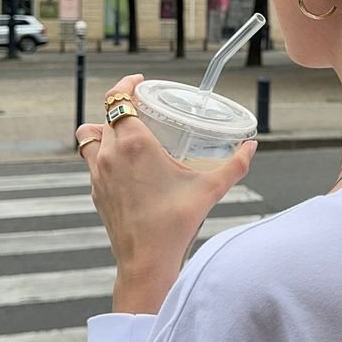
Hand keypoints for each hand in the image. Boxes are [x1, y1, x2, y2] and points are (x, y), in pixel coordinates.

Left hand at [76, 74, 257, 314]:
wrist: (146, 260)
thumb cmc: (176, 223)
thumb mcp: (210, 188)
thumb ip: (234, 164)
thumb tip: (251, 146)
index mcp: (134, 144)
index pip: (118, 99)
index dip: (125, 85)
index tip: (137, 81)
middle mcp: (110, 154)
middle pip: (105, 116)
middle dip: (120, 107)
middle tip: (141, 108)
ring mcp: (98, 173)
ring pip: (90, 137)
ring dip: (104, 128)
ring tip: (125, 132)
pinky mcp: (95, 191)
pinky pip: (91, 161)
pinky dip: (102, 154)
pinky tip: (124, 163)